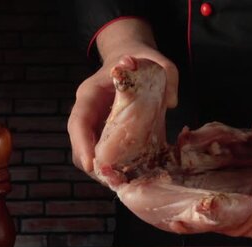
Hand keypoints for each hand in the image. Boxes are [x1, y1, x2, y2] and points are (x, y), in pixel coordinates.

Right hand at [67, 18, 178, 171]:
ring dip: (106, 171)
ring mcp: (97, 125)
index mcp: (90, 94)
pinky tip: (136, 175)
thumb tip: (172, 101)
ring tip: (126, 183)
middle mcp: (88, 112)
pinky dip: (119, 166)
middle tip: (114, 181)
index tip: (90, 164)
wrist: (131, 59)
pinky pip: (108, 155)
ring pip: (91, 155)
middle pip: (80, 146)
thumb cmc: (139, 60)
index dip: (82, 144)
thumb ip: (167, 73)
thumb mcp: (154, 60)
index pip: (78, 122)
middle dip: (93, 166)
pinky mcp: (109, 135)